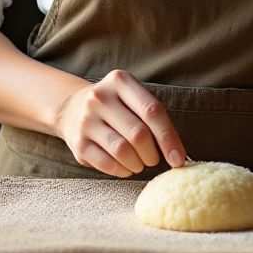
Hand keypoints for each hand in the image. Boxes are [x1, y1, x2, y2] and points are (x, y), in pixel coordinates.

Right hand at [54, 69, 186, 177]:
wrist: (73, 109)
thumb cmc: (117, 106)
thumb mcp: (133, 98)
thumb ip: (154, 118)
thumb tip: (177, 154)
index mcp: (120, 81)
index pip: (152, 111)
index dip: (168, 137)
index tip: (179, 159)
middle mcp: (100, 97)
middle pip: (138, 134)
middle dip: (152, 154)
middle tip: (154, 159)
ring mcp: (86, 120)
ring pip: (123, 151)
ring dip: (138, 164)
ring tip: (140, 163)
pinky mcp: (78, 143)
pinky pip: (107, 164)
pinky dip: (123, 171)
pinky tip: (126, 167)